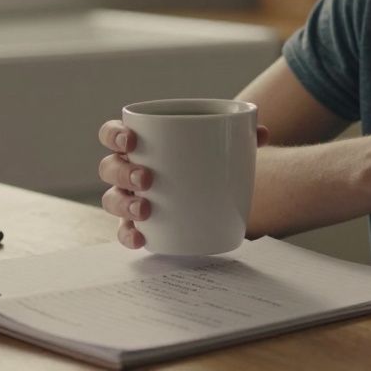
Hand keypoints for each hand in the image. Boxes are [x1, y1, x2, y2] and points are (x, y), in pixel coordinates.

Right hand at [98, 119, 270, 248]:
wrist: (210, 185)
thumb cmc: (205, 156)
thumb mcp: (220, 142)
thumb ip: (241, 136)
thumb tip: (261, 132)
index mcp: (140, 142)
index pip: (112, 133)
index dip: (114, 135)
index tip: (131, 140)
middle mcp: (128, 169)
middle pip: (109, 167)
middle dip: (123, 172)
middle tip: (147, 178)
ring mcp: (131, 196)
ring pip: (112, 199)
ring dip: (123, 203)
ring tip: (146, 208)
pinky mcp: (140, 222)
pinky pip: (125, 230)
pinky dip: (128, 234)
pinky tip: (141, 237)